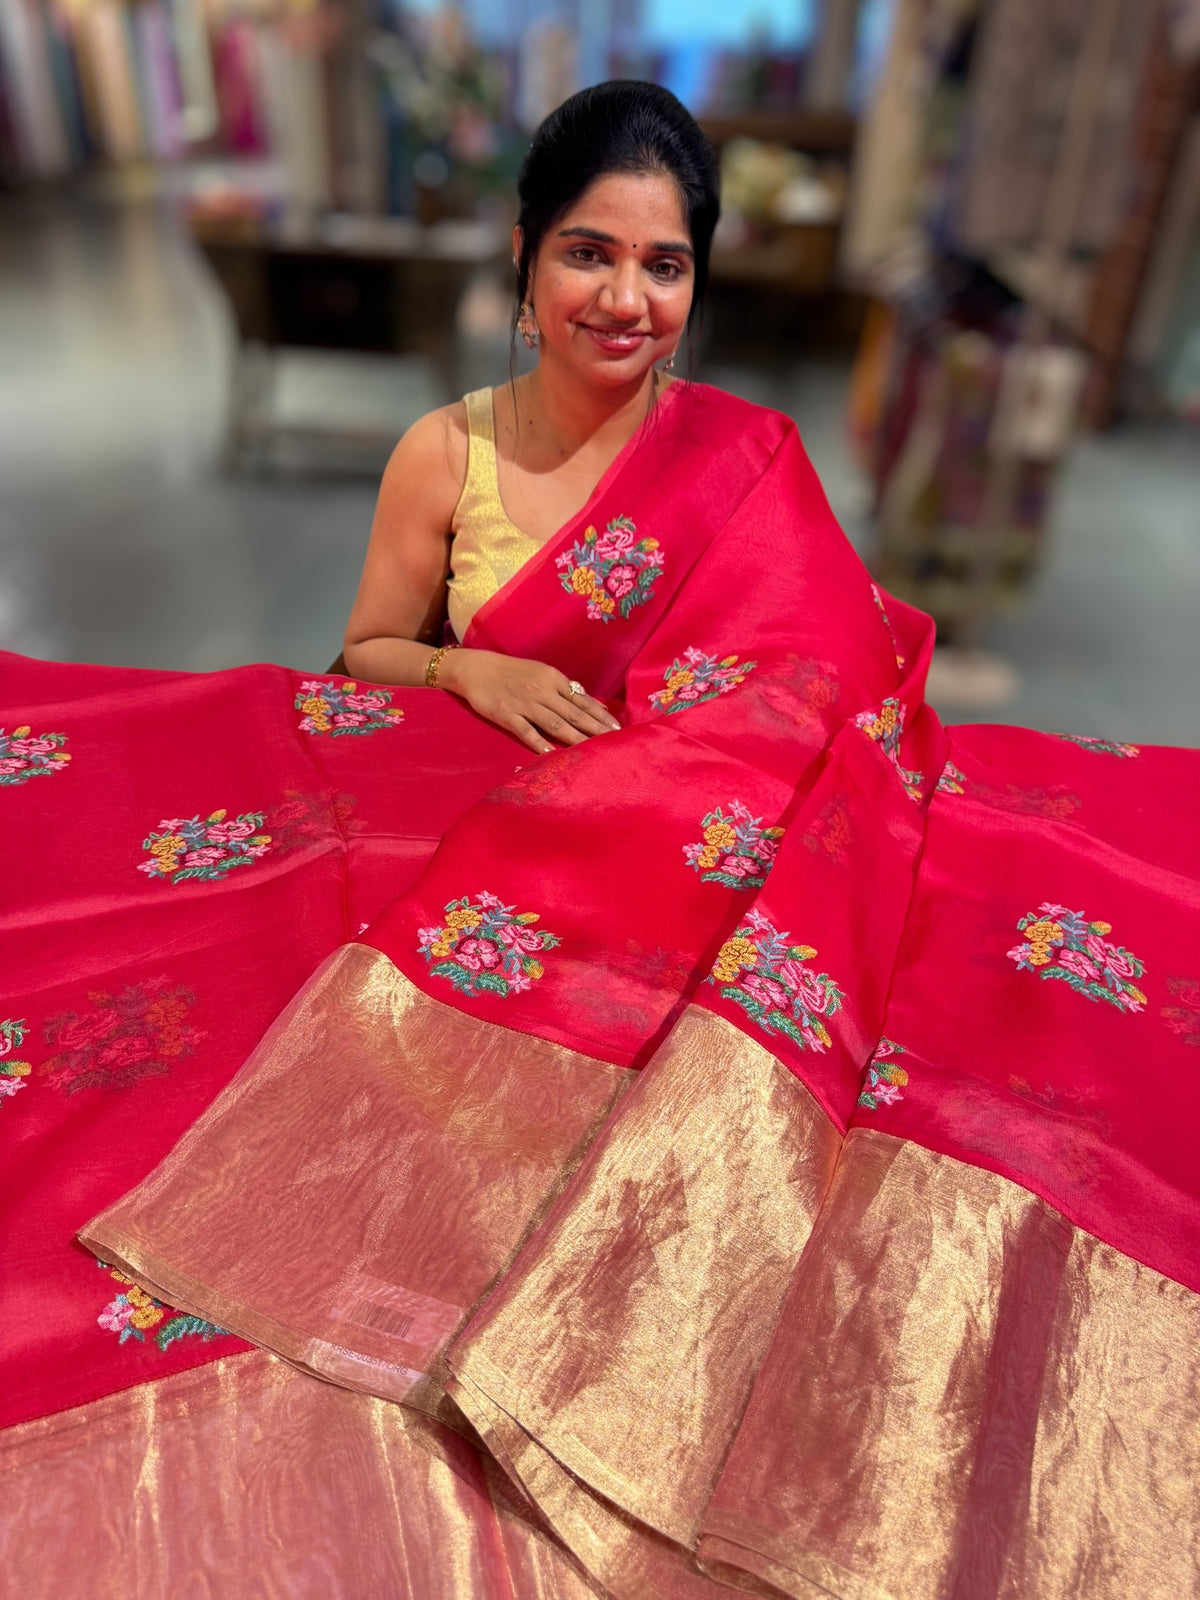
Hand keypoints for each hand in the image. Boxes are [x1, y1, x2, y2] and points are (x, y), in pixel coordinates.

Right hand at [439, 649, 619, 754]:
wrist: (476, 668)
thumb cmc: (512, 672)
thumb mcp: (541, 674)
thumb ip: (563, 689)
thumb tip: (589, 703)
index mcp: (553, 679)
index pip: (583, 700)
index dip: (601, 715)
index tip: (617, 728)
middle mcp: (542, 691)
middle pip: (573, 714)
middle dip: (595, 729)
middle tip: (613, 742)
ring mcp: (524, 704)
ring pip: (555, 723)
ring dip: (575, 738)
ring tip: (591, 751)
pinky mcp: (506, 715)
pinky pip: (525, 731)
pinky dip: (538, 742)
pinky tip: (550, 753)